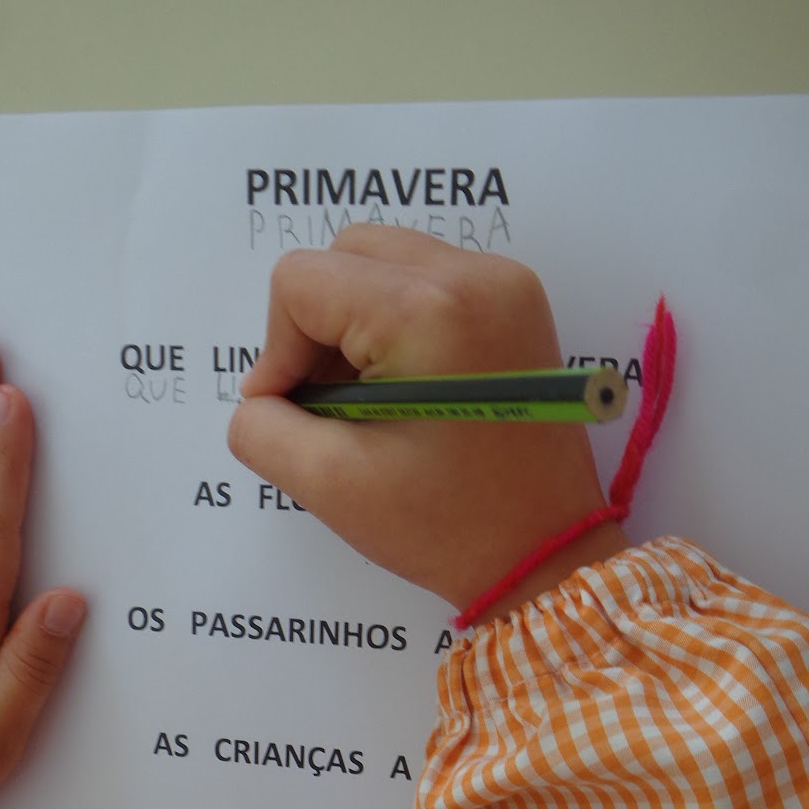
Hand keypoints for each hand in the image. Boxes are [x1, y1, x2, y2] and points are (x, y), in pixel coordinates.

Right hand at [227, 227, 626, 615]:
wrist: (548, 555)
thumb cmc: (449, 527)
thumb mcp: (330, 484)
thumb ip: (261, 427)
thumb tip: (261, 394)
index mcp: (428, 310)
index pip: (301, 282)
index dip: (280, 350)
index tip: (299, 413)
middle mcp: (474, 276)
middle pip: (345, 254)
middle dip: (319, 327)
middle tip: (332, 406)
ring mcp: (506, 283)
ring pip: (385, 260)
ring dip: (356, 322)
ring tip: (370, 402)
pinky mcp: (518, 301)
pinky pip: (428, 279)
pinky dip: (399, 322)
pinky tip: (407, 390)